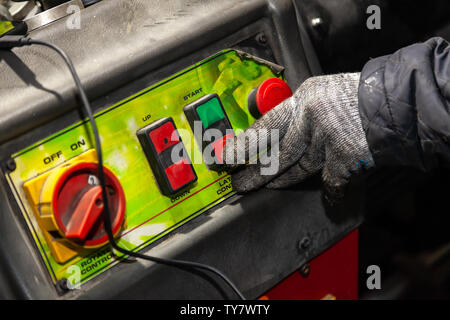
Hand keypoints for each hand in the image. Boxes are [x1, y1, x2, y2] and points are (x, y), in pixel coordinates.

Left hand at [221, 73, 373, 202]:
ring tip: (263, 186)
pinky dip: (331, 191)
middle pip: (274, 151)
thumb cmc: (363, 97)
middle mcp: (311, 116)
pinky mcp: (344, 157)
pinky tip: (328, 198)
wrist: (400, 102)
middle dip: (253, 171)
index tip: (227, 155)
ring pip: (296, 167)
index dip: (243, 144)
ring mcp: (327, 138)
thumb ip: (301, 113)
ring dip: (279, 180)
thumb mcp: (324, 94)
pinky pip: (329, 181)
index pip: (264, 125)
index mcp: (304, 98)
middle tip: (238, 182)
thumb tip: (278, 133)